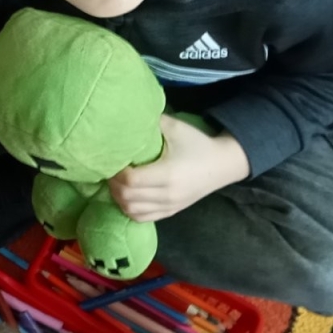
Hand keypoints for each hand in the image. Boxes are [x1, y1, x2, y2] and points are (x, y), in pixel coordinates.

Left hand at [109, 116, 250, 222]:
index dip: (115, 172)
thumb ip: (151, 122)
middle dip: (113, 184)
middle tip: (109, 170)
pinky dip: (129, 209)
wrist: (223, 164)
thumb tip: (126, 115)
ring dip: (119, 198)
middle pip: (128, 197)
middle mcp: (168, 194)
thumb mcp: (176, 127)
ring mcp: (170, 206)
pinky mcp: (171, 212)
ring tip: (116, 182)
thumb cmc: (198, 143)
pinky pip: (143, 218)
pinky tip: (126, 196)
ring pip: (132, 211)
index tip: (111, 160)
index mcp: (168, 174)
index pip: (131, 180)